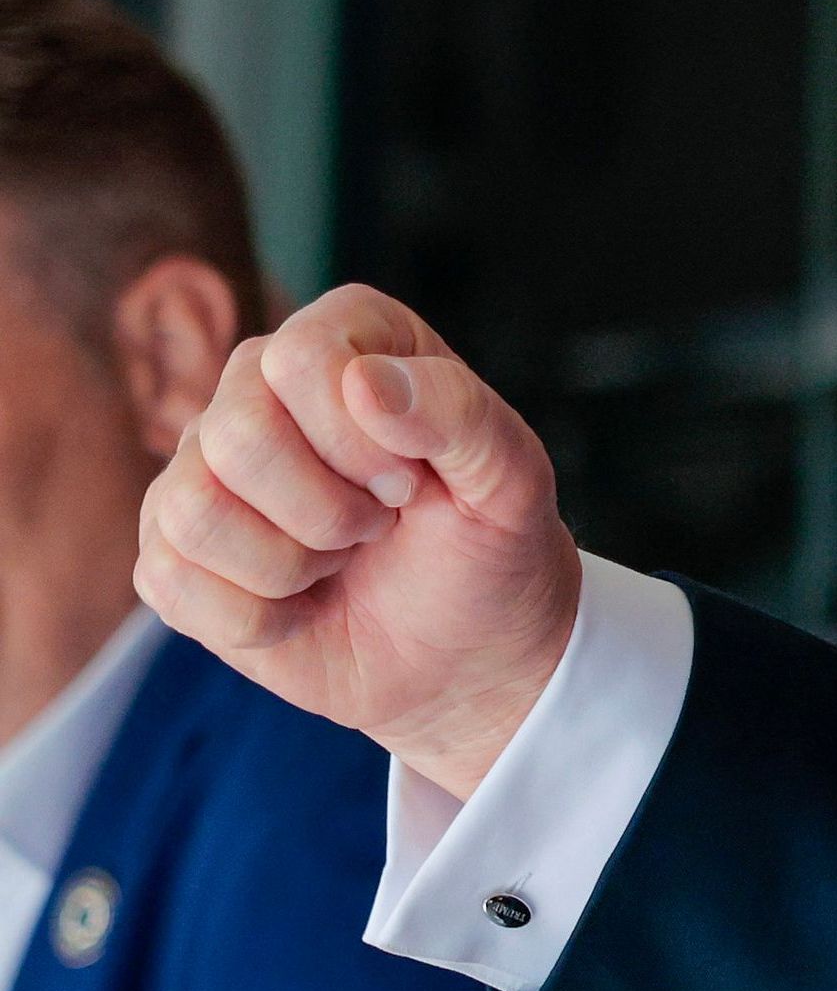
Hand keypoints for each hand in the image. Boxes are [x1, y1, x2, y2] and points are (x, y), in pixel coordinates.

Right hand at [134, 283, 582, 799]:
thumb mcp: (512, 481)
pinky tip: (300, 606)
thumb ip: (460, 414)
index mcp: (347, 338)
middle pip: (236, 436)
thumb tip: (364, 380)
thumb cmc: (490, 549)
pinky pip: (170, 579)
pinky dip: (256, 617)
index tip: (411, 485)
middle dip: (328, 512)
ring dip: (290, 566)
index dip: (358, 440)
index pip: (299, 359)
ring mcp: (201, 467)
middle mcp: (257, 386)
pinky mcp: (170, 549)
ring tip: (339, 561)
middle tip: (378, 527)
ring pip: (193, 510)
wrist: (466, 651)